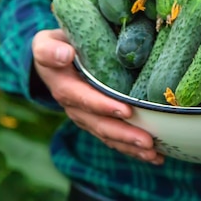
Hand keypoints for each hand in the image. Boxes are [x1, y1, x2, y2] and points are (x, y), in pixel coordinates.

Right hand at [32, 29, 163, 164]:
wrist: (54, 57)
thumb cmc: (56, 46)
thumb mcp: (46, 44)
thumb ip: (50, 50)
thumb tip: (64, 55)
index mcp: (63, 86)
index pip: (83, 98)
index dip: (103, 106)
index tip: (126, 111)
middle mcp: (74, 106)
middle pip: (99, 124)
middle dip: (124, 134)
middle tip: (147, 141)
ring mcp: (85, 117)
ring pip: (108, 135)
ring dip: (130, 146)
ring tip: (153, 154)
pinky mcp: (96, 121)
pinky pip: (113, 137)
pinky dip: (132, 148)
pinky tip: (154, 156)